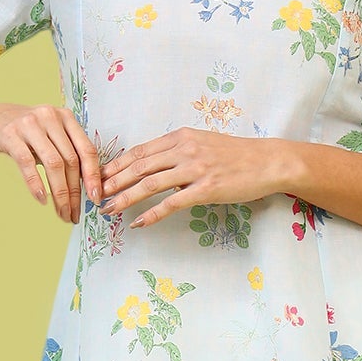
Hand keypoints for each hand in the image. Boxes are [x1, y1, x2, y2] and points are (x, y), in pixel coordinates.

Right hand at [0, 95, 100, 223]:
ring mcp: (30, 124)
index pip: (87, 149)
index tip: (96, 199)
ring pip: (54, 164)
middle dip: (75, 192)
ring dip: (60, 194)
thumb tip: (84, 186)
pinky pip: (28, 164)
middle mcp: (50, 116)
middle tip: (74, 214)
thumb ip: (63, 152)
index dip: (93, 176)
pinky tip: (41, 199)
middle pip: (71, 161)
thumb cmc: (17, 132)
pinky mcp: (10, 134)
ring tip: (61, 213)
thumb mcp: (45, 136)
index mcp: (64, 117)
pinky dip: (36, 184)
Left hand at [99, 128, 283, 226]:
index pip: (139, 151)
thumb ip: (177, 153)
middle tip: (94, 194)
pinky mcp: (205, 189)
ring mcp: (194, 169)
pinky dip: (152, 214)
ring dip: (125, 198)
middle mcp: (184, 149)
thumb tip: (155, 168)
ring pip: (149, 184)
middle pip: (138, 166)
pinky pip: (172, 203)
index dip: (115, 164)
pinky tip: (138, 223)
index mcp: (180, 137)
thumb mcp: (202, 144)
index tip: (98, 176)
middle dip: (112, 181)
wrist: (267, 161)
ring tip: (108, 210)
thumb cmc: (236, 155)